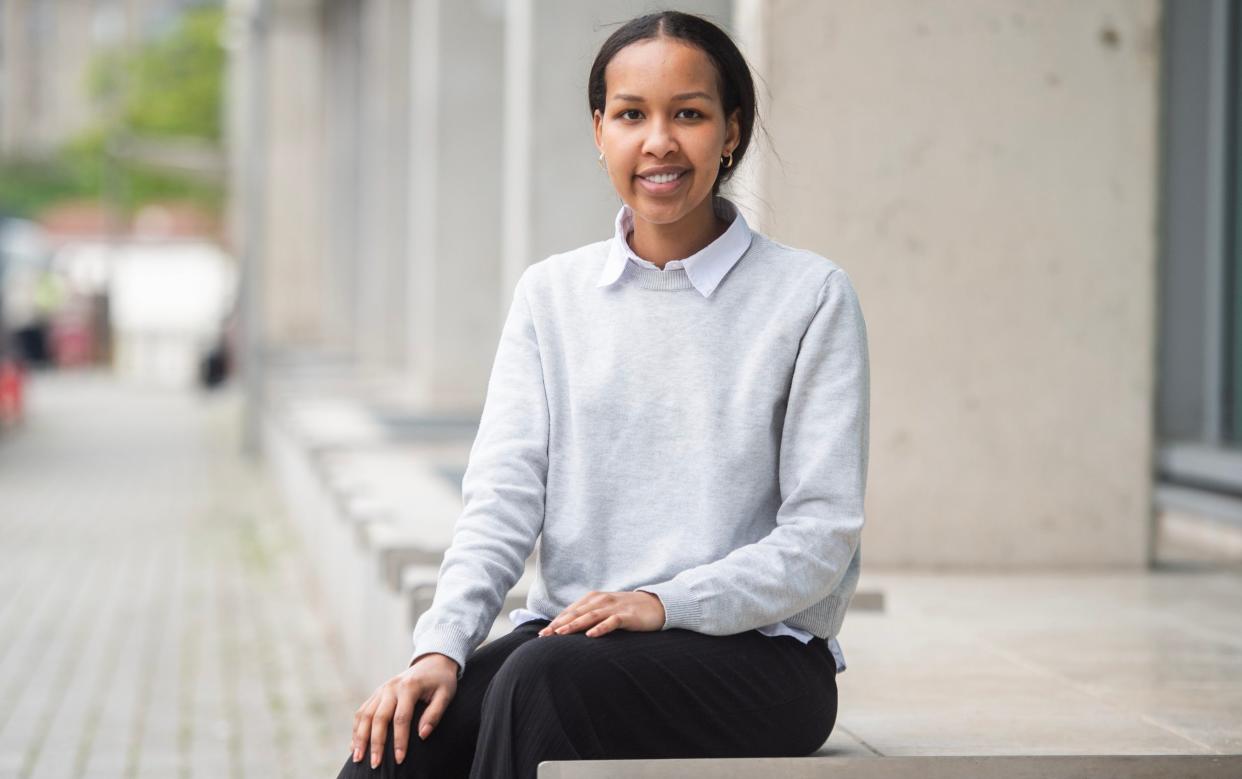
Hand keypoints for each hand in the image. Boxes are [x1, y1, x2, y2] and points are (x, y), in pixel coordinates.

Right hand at [351, 653, 458, 768]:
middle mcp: (391, 687)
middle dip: (376, 743)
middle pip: (378, 718)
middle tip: (376, 764)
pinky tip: (355, 745)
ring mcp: (381, 690)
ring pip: (365, 715)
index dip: (400, 740)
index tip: (400, 759)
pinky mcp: (376, 693)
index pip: (401, 718)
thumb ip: (435, 714)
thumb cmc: (441, 681)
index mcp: (409, 687)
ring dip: (360, 737)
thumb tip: (422, 735)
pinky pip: (362, 711)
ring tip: (358, 758)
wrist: (432, 661)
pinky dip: (357, 729)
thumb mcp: (446, 694)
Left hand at [538, 590, 665, 637]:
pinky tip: (591, 635)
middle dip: (559, 624)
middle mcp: (602, 600)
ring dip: (574, 625)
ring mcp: (614, 607)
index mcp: (594, 599)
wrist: (657, 605)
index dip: (556, 622)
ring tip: (561, 634)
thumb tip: (568, 629)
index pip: (571, 611)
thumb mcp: (606, 610)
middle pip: (576, 613)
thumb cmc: (628, 610)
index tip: (542, 634)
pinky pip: (612, 622)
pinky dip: (601, 628)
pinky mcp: (627, 616)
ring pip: (590, 616)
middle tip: (544, 636)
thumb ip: (589, 616)